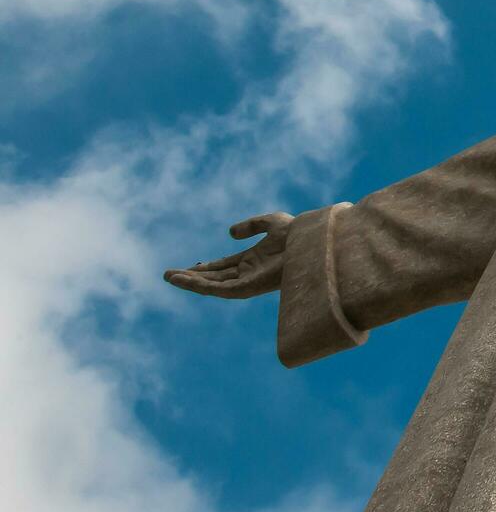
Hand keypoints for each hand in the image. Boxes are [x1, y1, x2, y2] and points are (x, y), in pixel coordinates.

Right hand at [164, 212, 293, 298]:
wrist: (312, 242)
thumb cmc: (299, 233)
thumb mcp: (271, 222)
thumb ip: (251, 225)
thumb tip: (229, 233)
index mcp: (253, 260)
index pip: (223, 267)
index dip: (204, 267)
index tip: (186, 267)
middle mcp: (249, 273)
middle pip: (214, 278)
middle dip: (191, 277)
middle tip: (168, 275)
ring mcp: (248, 282)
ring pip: (213, 286)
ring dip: (191, 282)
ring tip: (170, 278)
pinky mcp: (249, 288)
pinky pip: (220, 289)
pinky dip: (202, 286)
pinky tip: (186, 279)